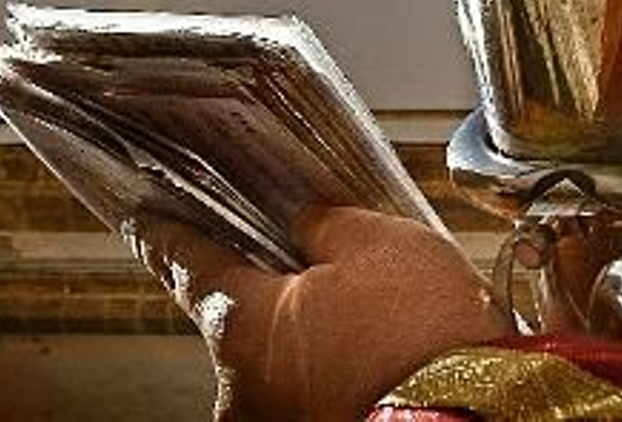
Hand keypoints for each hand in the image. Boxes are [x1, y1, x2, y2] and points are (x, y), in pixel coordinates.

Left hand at [129, 206, 513, 420]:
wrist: (476, 414)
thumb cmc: (422, 334)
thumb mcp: (380, 244)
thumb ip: (325, 223)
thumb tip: (304, 222)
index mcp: (240, 323)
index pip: (185, 262)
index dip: (166, 232)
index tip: (144, 219)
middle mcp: (239, 387)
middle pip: (240, 316)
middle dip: (276, 288)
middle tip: (323, 261)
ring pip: (278, 359)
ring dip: (310, 333)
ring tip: (376, 312)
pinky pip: (309, 390)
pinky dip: (332, 367)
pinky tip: (378, 348)